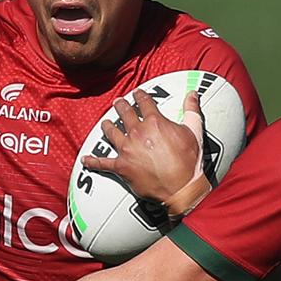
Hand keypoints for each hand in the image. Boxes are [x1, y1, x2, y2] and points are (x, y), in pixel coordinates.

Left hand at [81, 89, 202, 202]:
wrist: (181, 187)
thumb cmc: (188, 161)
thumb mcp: (194, 131)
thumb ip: (192, 110)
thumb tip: (192, 94)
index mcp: (155, 122)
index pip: (144, 103)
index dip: (140, 96)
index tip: (137, 93)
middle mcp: (138, 133)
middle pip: (125, 114)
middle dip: (121, 106)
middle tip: (118, 103)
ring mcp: (127, 149)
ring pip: (111, 132)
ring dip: (108, 126)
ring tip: (106, 123)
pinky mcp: (122, 166)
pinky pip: (103, 163)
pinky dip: (93, 162)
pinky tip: (86, 160)